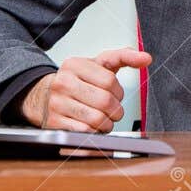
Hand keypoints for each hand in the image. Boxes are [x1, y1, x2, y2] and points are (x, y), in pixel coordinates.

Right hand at [20, 47, 152, 131]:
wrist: (44, 96)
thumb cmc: (78, 81)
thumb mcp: (99, 65)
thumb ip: (124, 57)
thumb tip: (146, 58)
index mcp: (74, 64)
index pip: (110, 81)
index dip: (119, 91)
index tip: (115, 94)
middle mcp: (62, 82)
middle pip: (105, 101)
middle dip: (115, 110)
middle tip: (112, 110)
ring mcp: (56, 103)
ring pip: (97, 120)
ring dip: (106, 124)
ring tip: (103, 119)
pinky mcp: (54, 124)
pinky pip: (85, 133)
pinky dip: (94, 133)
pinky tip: (91, 126)